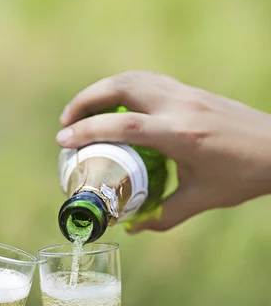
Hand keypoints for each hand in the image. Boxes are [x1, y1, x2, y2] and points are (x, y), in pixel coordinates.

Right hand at [56, 71, 270, 231]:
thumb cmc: (243, 175)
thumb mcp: (201, 199)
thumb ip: (164, 215)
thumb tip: (133, 228)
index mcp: (180, 134)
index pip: (123, 125)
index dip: (87, 130)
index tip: (62, 140)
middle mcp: (180, 105)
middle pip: (122, 86)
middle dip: (86, 99)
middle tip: (66, 121)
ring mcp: (187, 94)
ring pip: (134, 77)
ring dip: (103, 89)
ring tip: (85, 111)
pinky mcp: (192, 92)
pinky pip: (148, 80)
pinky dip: (124, 88)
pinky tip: (118, 108)